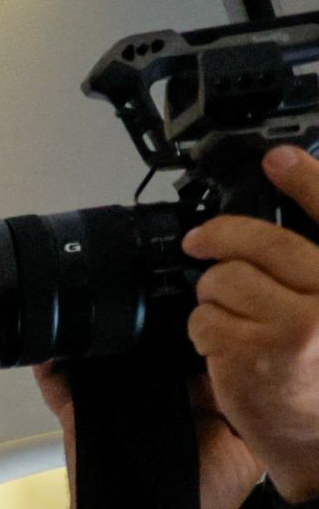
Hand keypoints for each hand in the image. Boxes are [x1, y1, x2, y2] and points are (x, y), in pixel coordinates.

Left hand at [190, 143, 318, 499]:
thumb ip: (307, 279)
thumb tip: (268, 241)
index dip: (307, 178)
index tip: (278, 155)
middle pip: (260, 243)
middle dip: (220, 242)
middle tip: (203, 244)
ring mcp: (298, 324)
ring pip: (223, 281)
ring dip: (214, 300)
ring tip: (234, 323)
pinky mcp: (257, 352)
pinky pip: (205, 320)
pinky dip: (204, 334)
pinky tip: (226, 353)